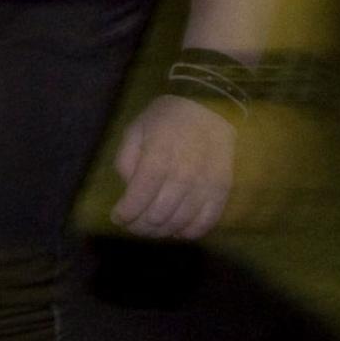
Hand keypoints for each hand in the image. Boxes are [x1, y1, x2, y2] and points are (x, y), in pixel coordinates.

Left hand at [111, 95, 236, 239]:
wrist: (211, 108)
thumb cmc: (167, 119)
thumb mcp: (136, 129)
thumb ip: (126, 159)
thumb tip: (129, 189)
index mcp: (159, 156)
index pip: (140, 196)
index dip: (126, 213)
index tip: (117, 218)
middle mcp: (184, 173)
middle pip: (158, 214)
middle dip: (140, 226)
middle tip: (132, 226)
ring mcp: (205, 184)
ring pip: (180, 222)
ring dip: (161, 232)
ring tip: (151, 229)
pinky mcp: (222, 190)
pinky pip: (207, 221)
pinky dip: (189, 232)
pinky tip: (177, 230)